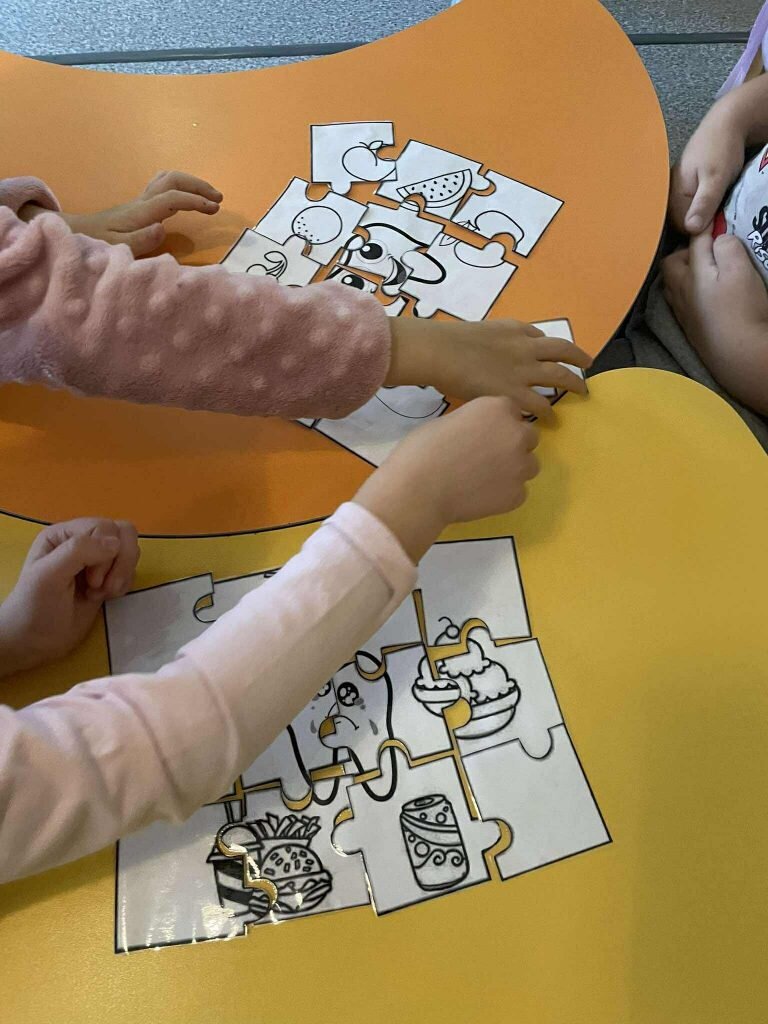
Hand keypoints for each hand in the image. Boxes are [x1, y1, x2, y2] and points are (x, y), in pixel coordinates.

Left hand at [0, 518, 138, 675]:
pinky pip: (130, 570)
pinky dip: (123, 585)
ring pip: (130, 551)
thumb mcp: (49, 575)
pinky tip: (105, 598)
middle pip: (123, 534)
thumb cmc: (35, 607)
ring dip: (121, 574)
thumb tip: (117, 543)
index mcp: (64, 534)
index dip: (105, 554)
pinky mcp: (107, 578)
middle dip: (119, 563)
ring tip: (101, 594)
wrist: (35, 641)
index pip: (105, 527)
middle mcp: (82, 542)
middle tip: (100, 587)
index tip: (91, 581)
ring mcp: (96, 561)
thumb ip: (79, 551)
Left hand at [20, 171, 222, 256]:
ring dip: (191, 183)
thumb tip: (161, 229)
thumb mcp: (115, 248)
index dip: (195, 201)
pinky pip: (162, 187)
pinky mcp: (137, 206)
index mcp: (140, 213)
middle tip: (218, 198)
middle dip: (198, 185)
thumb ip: (139, 240)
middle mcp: (141, 202)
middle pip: (172, 180)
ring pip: (168, 179)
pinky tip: (188, 199)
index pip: (172, 198)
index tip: (214, 210)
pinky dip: (180, 188)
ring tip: (210, 196)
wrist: (72, 235)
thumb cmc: (93, 245)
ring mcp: (139, 202)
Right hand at [354, 397, 538, 561]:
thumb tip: (480, 435)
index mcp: (498, 408)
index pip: (513, 411)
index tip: (483, 435)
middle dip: (513, 445)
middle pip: (529, 437)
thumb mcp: (449, 421)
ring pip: (529, 466)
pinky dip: (504, 495)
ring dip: (513, 470)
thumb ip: (475, 424)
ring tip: (485, 479)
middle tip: (487, 458)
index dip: (498, 424)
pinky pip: (519, 492)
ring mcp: (520, 466)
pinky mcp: (517, 495)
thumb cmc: (422, 450)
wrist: (419, 489)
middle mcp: (516, 434)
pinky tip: (481, 496)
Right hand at [386, 317, 590, 420]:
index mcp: (514, 330)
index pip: (540, 336)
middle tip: (588, 364)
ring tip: (583, 393)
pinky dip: (549, 413)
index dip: (549, 346)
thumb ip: (492, 342)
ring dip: (574, 384)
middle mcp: (525, 347)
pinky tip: (552, 421)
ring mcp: (524, 371)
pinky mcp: (516, 394)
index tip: (554, 354)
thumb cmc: (447, 344)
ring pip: (560, 376)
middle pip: (562, 350)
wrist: (440, 352)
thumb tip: (493, 354)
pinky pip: (541, 405)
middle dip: (578, 357)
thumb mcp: (476, 333)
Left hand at [663, 232, 767, 412]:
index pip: (694, 241)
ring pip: (673, 284)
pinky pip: (680, 302)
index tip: (716, 218)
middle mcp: (679, 292)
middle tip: (709, 249)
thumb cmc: (740, 311)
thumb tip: (717, 238)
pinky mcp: (689, 328)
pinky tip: (702, 296)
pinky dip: (688, 292)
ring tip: (704, 270)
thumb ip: (726, 247)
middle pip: (673, 263)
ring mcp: (682, 312)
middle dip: (687, 252)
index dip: (706, 227)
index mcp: (690, 273)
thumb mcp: (739, 270)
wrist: (738, 356)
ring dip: (685, 273)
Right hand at [669, 102, 745, 234]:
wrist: (727, 122)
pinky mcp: (686, 186)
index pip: (681, 227)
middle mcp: (670, 193)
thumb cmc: (721, 148)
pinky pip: (690, 205)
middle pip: (681, 222)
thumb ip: (703, 203)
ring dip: (701, 217)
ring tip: (716, 211)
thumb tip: (690, 229)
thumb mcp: (715, 178)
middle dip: (698, 224)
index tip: (716, 228)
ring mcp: (677, 189)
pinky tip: (712, 204)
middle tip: (718, 218)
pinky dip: (701, 208)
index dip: (699, 231)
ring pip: (686, 214)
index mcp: (672, 194)